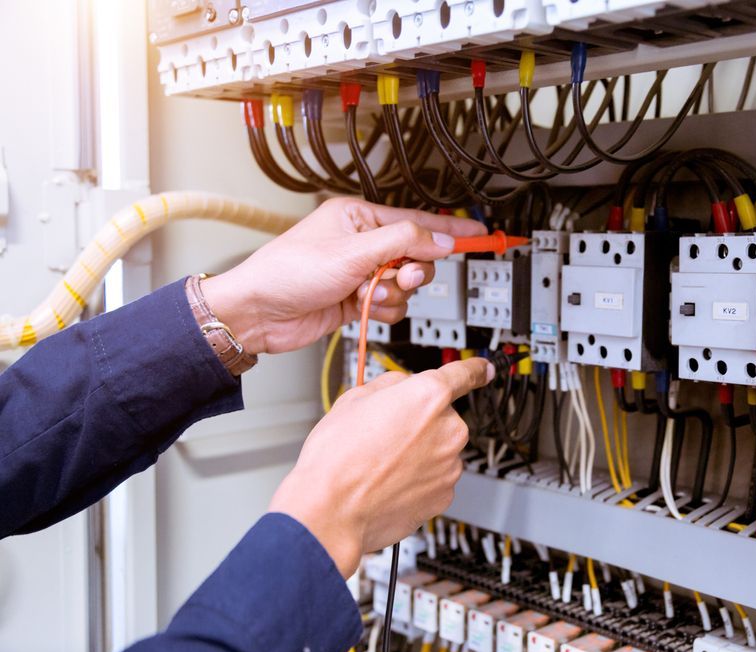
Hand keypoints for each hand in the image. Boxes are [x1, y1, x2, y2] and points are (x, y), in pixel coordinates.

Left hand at [200, 198, 485, 354]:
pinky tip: (360, 310)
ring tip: (365, 296)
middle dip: (410, 273)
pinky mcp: (357, 300)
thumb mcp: (352, 251)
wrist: (259, 313)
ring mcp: (361, 274)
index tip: (480, 233)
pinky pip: (391, 306)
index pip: (417, 220)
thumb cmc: (288, 272)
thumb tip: (440, 238)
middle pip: (417, 256)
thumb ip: (403, 242)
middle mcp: (363, 244)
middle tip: (397, 277)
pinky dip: (381, 312)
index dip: (450, 228)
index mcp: (360, 217)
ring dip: (391, 296)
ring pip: (406, 286)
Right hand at [268, 358, 493, 576]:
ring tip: (381, 463)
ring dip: (419, 453)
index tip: (482, 369)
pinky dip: (418, 479)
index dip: (475, 369)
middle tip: (385, 434)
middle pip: (442, 417)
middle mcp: (448, 429)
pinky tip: (389, 482)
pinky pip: (435, 478)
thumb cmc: (337, 458)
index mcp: (429, 396)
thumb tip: (402, 387)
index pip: (464, 373)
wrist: (331, 511)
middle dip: (420, 422)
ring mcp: (449, 465)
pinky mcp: (444, 496)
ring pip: (439, 449)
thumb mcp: (355, 398)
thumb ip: (391, 384)